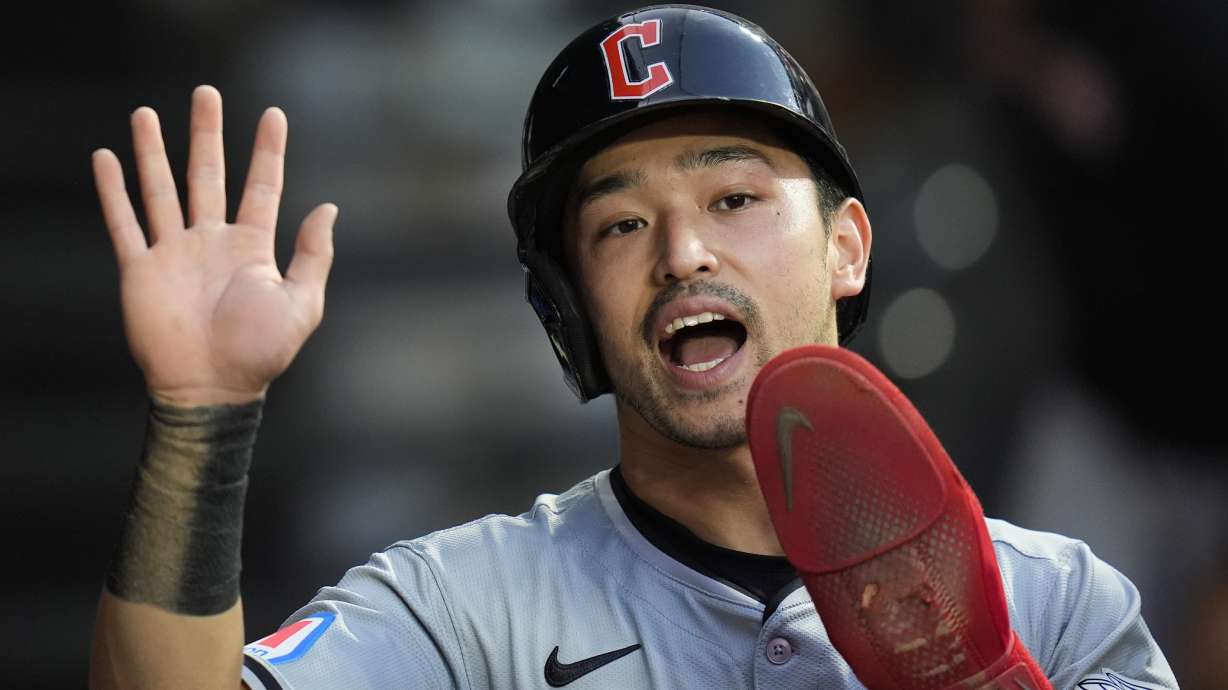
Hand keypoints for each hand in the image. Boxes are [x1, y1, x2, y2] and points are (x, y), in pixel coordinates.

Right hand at [92, 85, 335, 404]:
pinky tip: (107, 158)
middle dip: (207, 134)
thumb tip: (329, 207)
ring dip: (153, 152)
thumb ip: (313, 254)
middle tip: (205, 93)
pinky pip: (124, 223)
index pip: (263, 186)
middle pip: (208, 175)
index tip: (274, 114)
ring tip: (147, 113)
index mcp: (252, 248)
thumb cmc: (261, 352)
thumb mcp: (302, 303)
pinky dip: (113, 192)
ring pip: (161, 189)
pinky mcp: (141, 269)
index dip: (268, 151)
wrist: (212, 388)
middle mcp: (212, 242)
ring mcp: (174, 253)